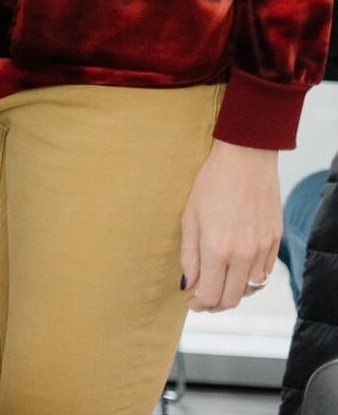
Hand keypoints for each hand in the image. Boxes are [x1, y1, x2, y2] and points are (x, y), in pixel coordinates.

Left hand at [181, 140, 281, 311]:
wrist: (245, 160)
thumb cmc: (212, 183)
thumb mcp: (189, 217)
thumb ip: (189, 255)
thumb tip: (189, 283)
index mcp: (217, 249)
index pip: (211, 294)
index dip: (199, 305)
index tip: (191, 302)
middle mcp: (243, 255)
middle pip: (232, 299)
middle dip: (215, 305)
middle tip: (203, 299)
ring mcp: (263, 249)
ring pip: (251, 290)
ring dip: (234, 293)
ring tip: (219, 284)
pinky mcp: (276, 241)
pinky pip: (264, 273)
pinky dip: (251, 280)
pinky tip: (238, 271)